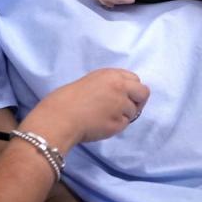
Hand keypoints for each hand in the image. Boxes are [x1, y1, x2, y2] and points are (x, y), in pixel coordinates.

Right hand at [26, 69, 149, 147]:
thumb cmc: (66, 100)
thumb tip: (122, 93)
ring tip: (102, 117)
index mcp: (111, 75)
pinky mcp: (118, 123)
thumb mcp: (90, 82)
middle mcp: (120, 87)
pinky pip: (124, 125)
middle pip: (143, 93)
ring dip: (123, 115)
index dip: (131, 89)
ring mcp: (121, 106)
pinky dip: (116, 126)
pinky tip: (100, 124)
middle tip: (125, 109)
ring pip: (133, 112)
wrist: (58, 118)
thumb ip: (108, 84)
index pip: (135, 79)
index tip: (124, 95)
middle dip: (138, 101)